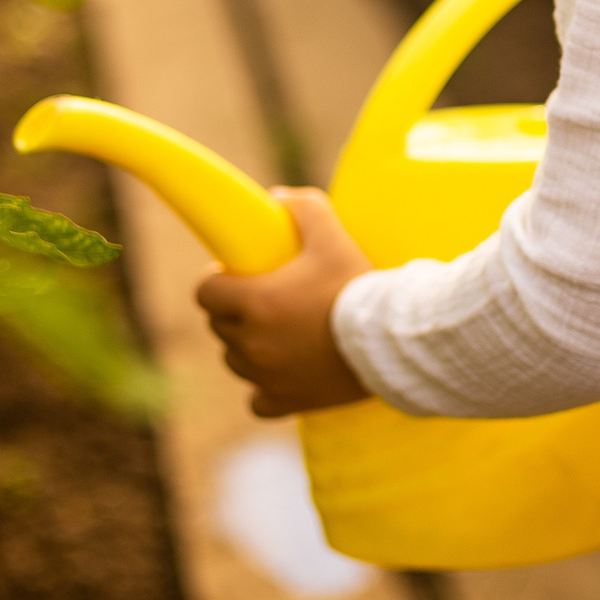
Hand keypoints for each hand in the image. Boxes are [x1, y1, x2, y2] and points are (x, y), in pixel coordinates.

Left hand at [195, 188, 374, 416]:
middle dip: (233, 312)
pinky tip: (279, 374)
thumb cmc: (360, 286)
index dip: (216, 282)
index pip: (205, 293)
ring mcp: (268, 376)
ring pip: (234, 361)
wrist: (394, 339)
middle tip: (262, 300)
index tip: (236, 277)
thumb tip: (278, 197)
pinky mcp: (289, 402)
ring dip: (246, 347)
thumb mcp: (333, 237)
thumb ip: (304, 209)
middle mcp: (253, 343)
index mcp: (255, 302)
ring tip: (274, 333)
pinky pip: (257, 400)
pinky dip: (263, 388)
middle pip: (218, 326)